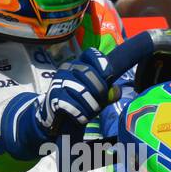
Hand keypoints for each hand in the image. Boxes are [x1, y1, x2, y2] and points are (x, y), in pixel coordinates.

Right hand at [0, 49, 115, 159]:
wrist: (55, 117)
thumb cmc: (78, 102)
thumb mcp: (96, 97)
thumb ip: (108, 94)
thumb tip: (116, 92)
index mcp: (78, 63)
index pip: (91, 53)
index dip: (103, 64)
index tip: (108, 77)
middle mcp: (67, 68)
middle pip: (90, 74)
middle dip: (100, 92)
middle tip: (101, 104)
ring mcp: (59, 81)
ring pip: (82, 91)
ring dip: (91, 107)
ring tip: (90, 113)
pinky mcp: (54, 96)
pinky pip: (72, 105)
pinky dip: (80, 115)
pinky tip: (80, 118)